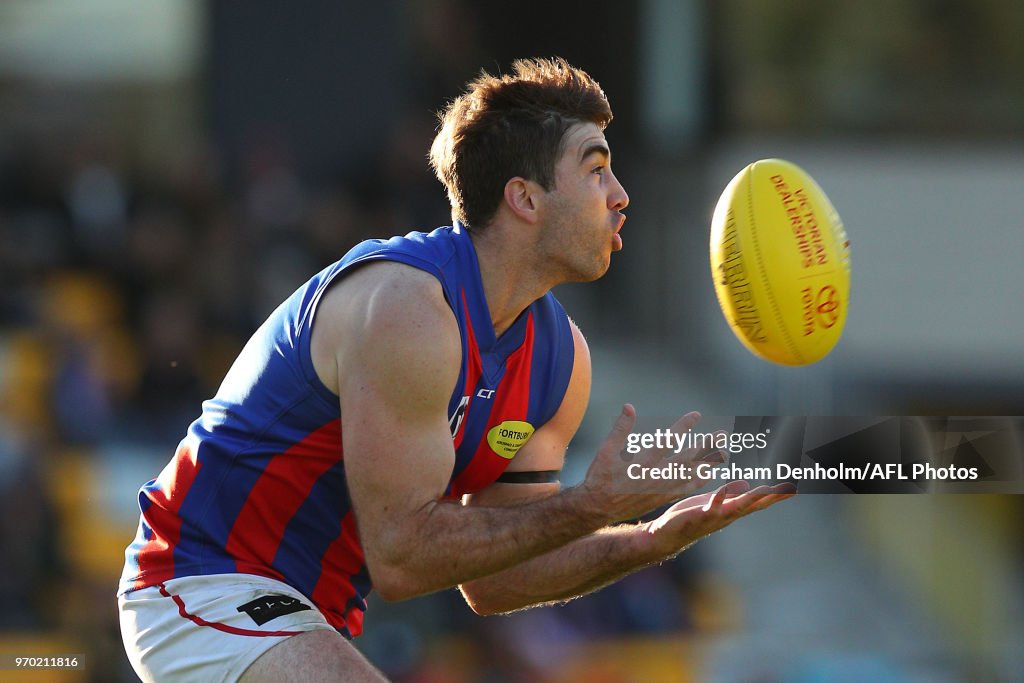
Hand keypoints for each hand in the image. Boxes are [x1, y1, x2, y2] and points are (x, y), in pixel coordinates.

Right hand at [578, 404, 727, 524]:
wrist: (597, 508)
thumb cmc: (600, 477)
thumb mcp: (605, 450)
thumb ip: (620, 428)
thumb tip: (629, 406)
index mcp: (642, 462)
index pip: (668, 441)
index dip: (683, 426)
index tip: (697, 415)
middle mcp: (655, 477)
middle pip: (687, 459)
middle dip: (706, 446)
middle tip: (723, 434)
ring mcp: (660, 489)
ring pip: (690, 476)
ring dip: (707, 464)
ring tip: (723, 454)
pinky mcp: (661, 498)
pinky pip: (684, 490)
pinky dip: (698, 482)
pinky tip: (707, 475)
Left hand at [640, 480, 796, 558]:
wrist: (666, 535)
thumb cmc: (690, 518)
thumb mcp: (713, 501)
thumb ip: (730, 494)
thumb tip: (747, 484)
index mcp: (731, 509)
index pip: (758, 501)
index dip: (776, 495)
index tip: (794, 486)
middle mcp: (727, 515)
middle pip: (754, 505)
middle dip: (772, 497)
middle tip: (790, 488)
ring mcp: (714, 516)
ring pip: (737, 507)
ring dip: (751, 499)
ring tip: (765, 489)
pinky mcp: (697, 515)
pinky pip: (710, 506)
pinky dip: (718, 498)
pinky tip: (725, 490)